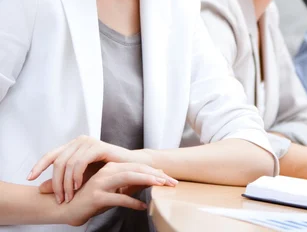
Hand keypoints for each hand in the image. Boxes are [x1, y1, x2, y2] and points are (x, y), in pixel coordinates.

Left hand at [28, 136, 176, 203]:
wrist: (131, 168)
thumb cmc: (106, 173)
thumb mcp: (80, 179)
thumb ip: (62, 182)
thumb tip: (40, 189)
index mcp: (73, 146)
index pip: (51, 154)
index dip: (39, 166)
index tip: (30, 178)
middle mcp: (79, 141)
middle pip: (58, 162)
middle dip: (56, 183)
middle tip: (60, 200)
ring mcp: (89, 142)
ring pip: (67, 164)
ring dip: (66, 184)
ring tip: (68, 198)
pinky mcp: (98, 147)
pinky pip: (80, 162)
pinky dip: (76, 177)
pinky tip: (78, 187)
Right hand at [49, 161, 174, 226]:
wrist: (64, 208)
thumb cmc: (89, 201)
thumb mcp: (111, 191)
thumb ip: (126, 186)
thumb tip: (144, 185)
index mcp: (111, 168)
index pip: (137, 167)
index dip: (154, 172)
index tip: (169, 178)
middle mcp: (107, 172)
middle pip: (136, 170)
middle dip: (156, 175)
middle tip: (172, 182)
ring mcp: (101, 183)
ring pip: (128, 178)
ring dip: (146, 181)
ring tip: (160, 186)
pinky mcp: (96, 196)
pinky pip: (118, 198)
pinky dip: (132, 202)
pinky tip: (141, 206)